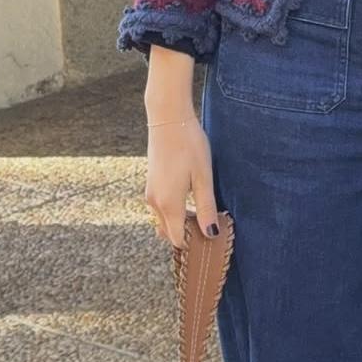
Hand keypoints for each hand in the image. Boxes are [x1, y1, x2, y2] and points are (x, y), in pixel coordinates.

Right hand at [143, 114, 219, 248]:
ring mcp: (150, 192)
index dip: (193, 242)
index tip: (211, 235)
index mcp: (168, 204)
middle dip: (187, 233)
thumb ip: (206, 208)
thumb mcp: (203, 178)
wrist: (168, 119)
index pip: (177, 239)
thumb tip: (211, 234)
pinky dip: (174, 209)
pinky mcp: (151, 183)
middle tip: (209, 222)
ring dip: (180, 220)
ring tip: (202, 208)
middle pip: (169, 232)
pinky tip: (190, 195)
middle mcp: (154, 202)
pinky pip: (161, 207)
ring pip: (164, 219)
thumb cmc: (189, 146)